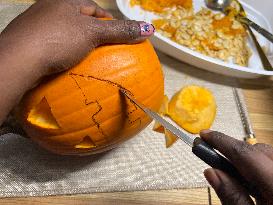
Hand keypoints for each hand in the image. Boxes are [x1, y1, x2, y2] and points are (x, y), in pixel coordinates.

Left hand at [0, 0, 153, 75]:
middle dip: (93, 34)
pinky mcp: (30, 41)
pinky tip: (66, 63)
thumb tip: (150, 29)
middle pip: (79, 20)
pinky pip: (53, 45)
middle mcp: (51, 8)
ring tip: (87, 60)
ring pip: (65, 33)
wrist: (19, 58)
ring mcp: (38, 25)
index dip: (107, 21)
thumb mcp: (93, 33)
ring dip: (78, 44)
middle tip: (103, 50)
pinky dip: (63, 53)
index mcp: (66, 1)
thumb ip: (120, 31)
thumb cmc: (58, 39)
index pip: (94, 8)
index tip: (115, 37)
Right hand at [200, 130, 272, 204]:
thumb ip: (233, 197)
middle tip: (215, 161)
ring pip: (267, 155)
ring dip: (248, 161)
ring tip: (236, 178)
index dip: (222, 141)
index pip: (246, 154)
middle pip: (260, 150)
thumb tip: (212, 173)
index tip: (205, 135)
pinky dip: (260, 168)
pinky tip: (252, 183)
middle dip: (235, 152)